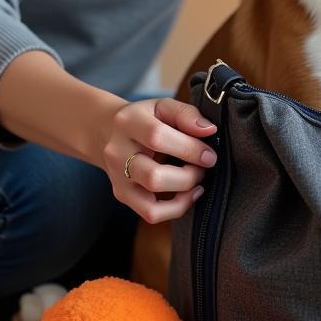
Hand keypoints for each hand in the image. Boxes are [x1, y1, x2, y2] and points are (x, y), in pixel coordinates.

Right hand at [102, 97, 217, 222]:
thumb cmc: (145, 119)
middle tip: (204, 166)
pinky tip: (189, 194)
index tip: (209, 154)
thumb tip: (209, 130)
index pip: (156, 137)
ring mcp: (117, 178)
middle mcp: (117, 152)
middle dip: (189, 176)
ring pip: (151, 203)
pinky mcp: (122, 194)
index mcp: (128, 122)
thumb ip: (187, 114)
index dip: (189, 149)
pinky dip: (176, 209)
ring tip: (196, 179)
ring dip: (184, 194)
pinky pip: (151, 214)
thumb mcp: (164, 106)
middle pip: (154, 176)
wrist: (111, 132)